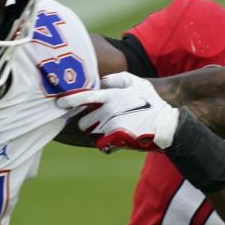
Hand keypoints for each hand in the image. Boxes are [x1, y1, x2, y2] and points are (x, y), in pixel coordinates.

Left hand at [55, 72, 179, 151]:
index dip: (68, 100)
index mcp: (110, 96)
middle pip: (83, 121)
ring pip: (91, 133)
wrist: (166, 126)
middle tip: (100, 122)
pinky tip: (118, 140)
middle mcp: (107, 111)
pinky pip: (101, 145)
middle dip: (87, 123)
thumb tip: (102, 79)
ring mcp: (110, 127)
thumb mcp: (138, 83)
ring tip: (112, 130)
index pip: (82, 97)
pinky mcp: (115, 141)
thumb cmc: (152, 103)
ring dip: (96, 133)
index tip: (58, 103)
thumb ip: (117, 78)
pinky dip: (106, 144)